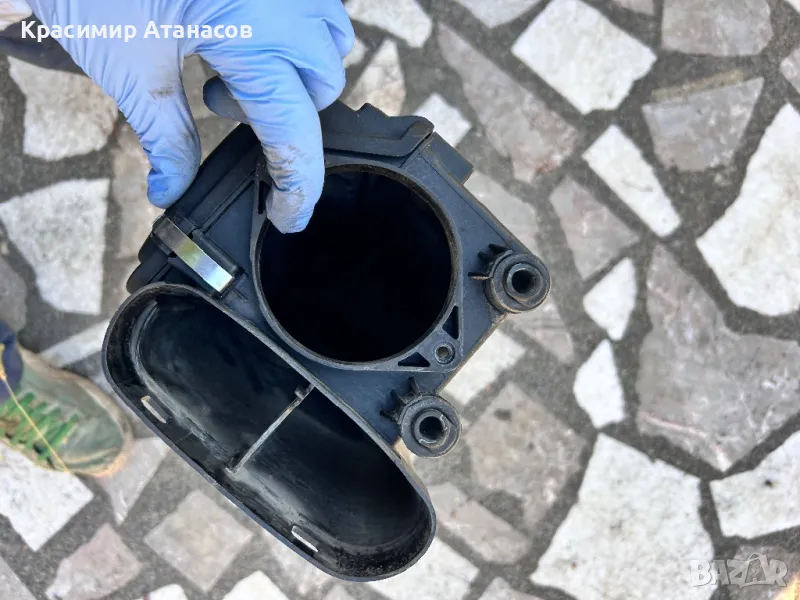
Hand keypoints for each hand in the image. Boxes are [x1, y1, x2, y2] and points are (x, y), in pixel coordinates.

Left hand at [27, 0, 353, 232]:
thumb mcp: (130, 68)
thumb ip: (165, 138)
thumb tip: (172, 192)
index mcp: (256, 34)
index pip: (296, 130)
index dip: (297, 184)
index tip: (289, 216)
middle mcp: (286, 2)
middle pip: (324, 84)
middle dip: (289, 112)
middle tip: (222, 104)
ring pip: (329, 41)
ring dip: (294, 71)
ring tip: (230, 64)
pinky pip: (313, 6)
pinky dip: (292, 33)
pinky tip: (243, 32)